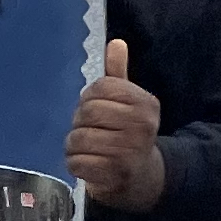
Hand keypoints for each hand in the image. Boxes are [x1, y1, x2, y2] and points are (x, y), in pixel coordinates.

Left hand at [68, 38, 169, 212]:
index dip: (89, 98)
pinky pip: (77, 162)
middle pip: (87, 112)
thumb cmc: (128, 134)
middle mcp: (142, 125)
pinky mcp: (115, 173)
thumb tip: (116, 43)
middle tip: (91, 131)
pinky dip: (76, 164)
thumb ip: (119, 74)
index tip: (96, 110)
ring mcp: (130, 151)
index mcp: (146, 103)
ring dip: (75, 146)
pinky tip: (88, 164)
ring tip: (88, 149)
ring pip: (78, 138)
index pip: (101, 87)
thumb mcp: (128, 103)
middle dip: (80, 123)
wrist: (143, 177)